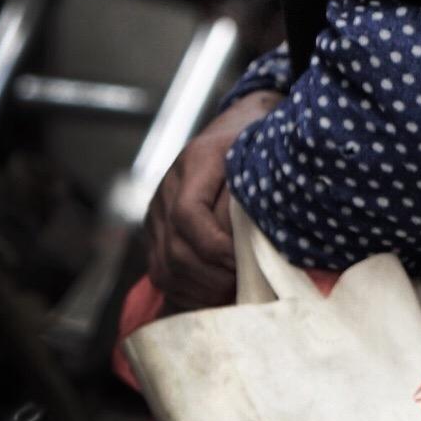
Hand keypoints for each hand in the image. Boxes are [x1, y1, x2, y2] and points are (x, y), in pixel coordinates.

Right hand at [144, 90, 281, 310]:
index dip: (214, 246)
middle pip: (174, 248)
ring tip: (231, 294)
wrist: (239, 122)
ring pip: (164, 266)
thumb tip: (259, 238)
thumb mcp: (264, 152)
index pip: (188, 214)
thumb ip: (256, 188)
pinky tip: (214, 298)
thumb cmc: (260, 141)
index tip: (243, 260)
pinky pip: (161, 272)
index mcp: (195, 161)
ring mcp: (157, 211)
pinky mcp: (157, 232)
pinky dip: (186, 292)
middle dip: (211, 276)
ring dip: (199, 290)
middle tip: (242, 285)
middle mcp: (168, 187)